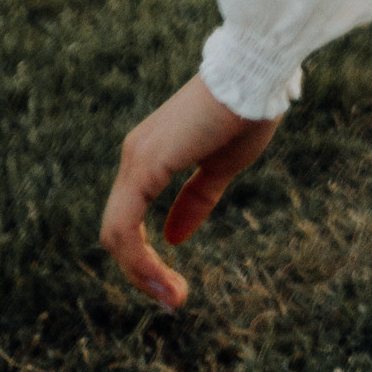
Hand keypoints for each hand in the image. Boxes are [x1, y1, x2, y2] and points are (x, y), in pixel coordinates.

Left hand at [99, 74, 280, 309]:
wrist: (255, 71)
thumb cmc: (246, 110)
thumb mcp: (222, 166)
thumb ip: (196, 199)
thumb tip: (174, 237)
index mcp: (151, 157)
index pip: (130, 220)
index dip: (146, 258)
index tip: (174, 287)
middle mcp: (134, 157)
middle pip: (118, 232)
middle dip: (142, 274)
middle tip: (173, 300)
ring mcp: (136, 159)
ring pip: (116, 234)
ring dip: (140, 274)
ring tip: (173, 298)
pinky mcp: (144, 165)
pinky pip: (125, 226)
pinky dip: (139, 261)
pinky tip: (163, 280)